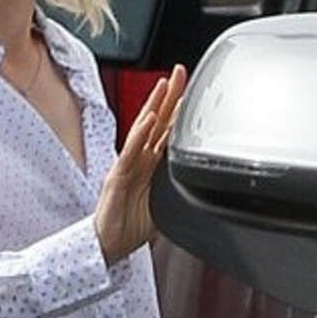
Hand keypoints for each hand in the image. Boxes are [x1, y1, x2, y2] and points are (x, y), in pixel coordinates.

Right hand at [94, 65, 188, 264]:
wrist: (110, 245)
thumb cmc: (132, 226)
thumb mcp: (166, 205)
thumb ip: (180, 188)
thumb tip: (207, 185)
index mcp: (151, 165)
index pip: (167, 131)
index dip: (178, 110)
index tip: (192, 90)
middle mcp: (139, 160)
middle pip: (156, 122)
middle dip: (168, 96)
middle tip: (180, 72)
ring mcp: (127, 166)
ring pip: (143, 131)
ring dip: (153, 107)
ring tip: (164, 86)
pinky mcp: (117, 178)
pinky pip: (130, 154)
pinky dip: (140, 136)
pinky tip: (148, 121)